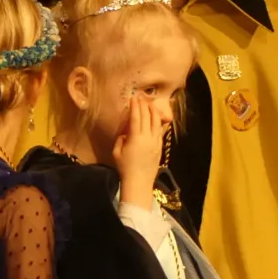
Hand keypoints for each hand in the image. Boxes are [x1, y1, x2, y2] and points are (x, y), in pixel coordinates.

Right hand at [113, 94, 168, 208]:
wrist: (139, 182)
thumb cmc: (124, 168)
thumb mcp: (117, 152)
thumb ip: (121, 138)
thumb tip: (126, 132)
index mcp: (136, 138)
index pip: (136, 118)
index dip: (135, 107)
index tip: (133, 98)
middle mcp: (148, 137)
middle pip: (147, 117)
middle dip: (144, 105)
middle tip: (141, 97)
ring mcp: (156, 142)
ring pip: (157, 122)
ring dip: (153, 111)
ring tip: (150, 103)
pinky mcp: (160, 147)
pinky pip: (160, 130)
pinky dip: (158, 121)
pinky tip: (156, 117)